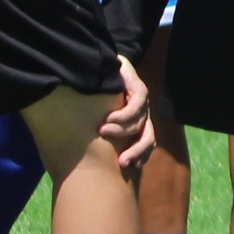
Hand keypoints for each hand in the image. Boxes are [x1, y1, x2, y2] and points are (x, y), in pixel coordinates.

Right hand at [101, 56, 156, 172]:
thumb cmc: (92, 98)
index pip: (146, 142)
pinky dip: (123, 114)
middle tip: (121, 161)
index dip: (141, 155)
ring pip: (140, 121)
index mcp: (136, 124)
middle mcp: (142, 113)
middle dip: (137, 151)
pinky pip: (137, 103)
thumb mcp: (96, 120)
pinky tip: (108, 117)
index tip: (128, 167)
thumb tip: (85, 161)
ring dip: (121, 130)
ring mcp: (142, 100)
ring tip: (102, 130)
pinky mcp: (138, 87)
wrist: (99, 67)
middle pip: (149, 137)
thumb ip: (97, 135)